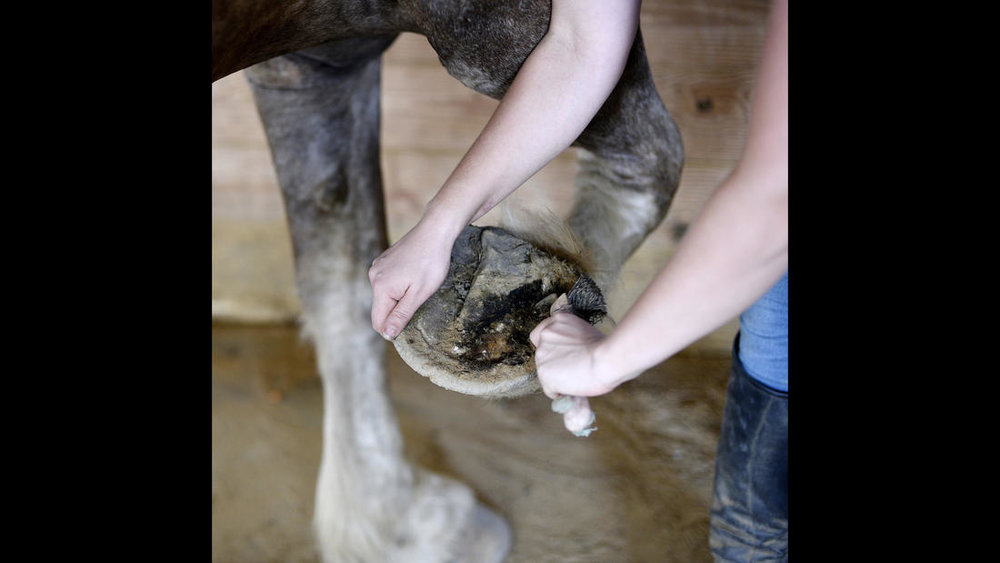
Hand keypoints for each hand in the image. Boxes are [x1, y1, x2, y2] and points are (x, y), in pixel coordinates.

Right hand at [369, 219, 454, 339]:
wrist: (435, 231)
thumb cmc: (431, 263)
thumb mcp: (419, 294)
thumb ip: (401, 315)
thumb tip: (387, 334)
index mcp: (381, 288)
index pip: (378, 321)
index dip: (392, 329)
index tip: (411, 323)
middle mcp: (374, 277)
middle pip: (381, 308)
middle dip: (397, 311)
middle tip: (419, 299)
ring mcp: (378, 267)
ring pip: (385, 295)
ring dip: (399, 297)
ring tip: (418, 284)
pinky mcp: (384, 261)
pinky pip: (387, 282)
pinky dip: (399, 285)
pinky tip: (414, 275)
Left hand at [529, 311, 617, 397]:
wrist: (606, 359)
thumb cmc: (606, 350)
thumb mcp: (587, 334)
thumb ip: (572, 339)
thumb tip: (572, 354)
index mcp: (558, 321)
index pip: (542, 333)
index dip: (551, 346)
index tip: (561, 354)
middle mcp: (546, 334)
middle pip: (543, 354)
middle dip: (555, 363)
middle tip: (573, 369)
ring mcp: (542, 353)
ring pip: (546, 372)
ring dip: (558, 377)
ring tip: (577, 378)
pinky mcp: (543, 372)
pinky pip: (549, 389)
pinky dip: (560, 392)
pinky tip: (573, 387)